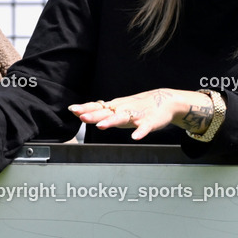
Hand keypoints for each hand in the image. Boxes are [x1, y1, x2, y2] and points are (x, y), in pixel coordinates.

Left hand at [69, 88, 211, 139]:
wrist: (165, 100)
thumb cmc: (138, 107)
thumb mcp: (118, 109)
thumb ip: (102, 112)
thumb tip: (81, 113)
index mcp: (115, 107)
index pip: (97, 106)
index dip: (85, 108)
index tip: (72, 109)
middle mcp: (123, 109)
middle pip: (106, 112)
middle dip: (93, 114)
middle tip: (81, 117)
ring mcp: (136, 115)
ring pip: (123, 118)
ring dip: (112, 121)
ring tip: (101, 126)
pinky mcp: (150, 121)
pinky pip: (145, 127)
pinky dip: (140, 132)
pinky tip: (135, 137)